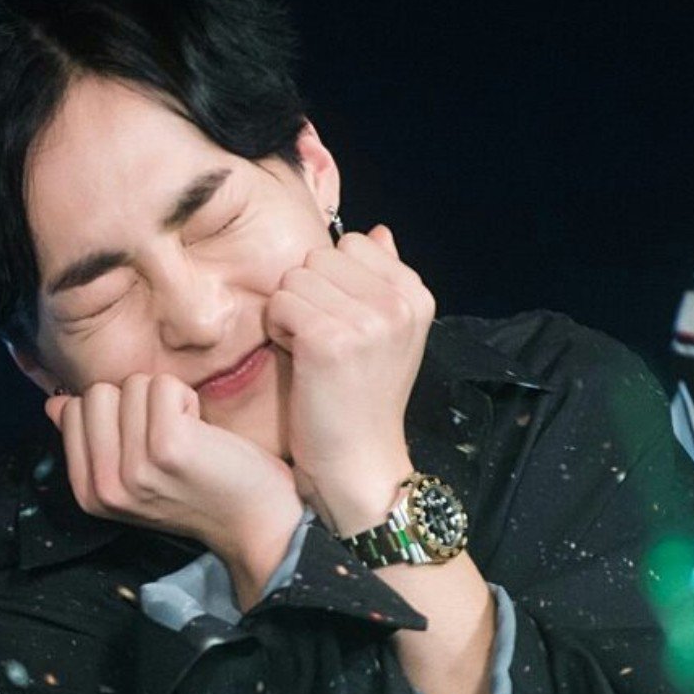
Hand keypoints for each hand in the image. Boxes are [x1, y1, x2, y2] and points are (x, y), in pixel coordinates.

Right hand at [44, 373, 303, 584]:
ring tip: (187, 436)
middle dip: (135, 401)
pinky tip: (201, 431)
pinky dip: (187, 398)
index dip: (113, 411)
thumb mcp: (133, 474)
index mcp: (90, 493)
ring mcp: (134, 468)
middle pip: (96, 393)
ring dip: (165, 400)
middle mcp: (106, 485)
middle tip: (168, 436)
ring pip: (131, 385)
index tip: (144, 441)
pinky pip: (163, 386)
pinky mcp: (167, 447)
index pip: (72, 410)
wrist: (254, 522)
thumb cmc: (200, 490)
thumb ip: (92, 440)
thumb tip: (55, 405)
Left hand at [263, 224, 434, 533]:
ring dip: (290, 313)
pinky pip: (280, 303)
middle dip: (308, 294)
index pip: (352, 244)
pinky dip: (277, 330)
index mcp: (415, 295)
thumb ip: (382, 279)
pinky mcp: (330, 339)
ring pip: (294, 277)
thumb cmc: (361, 400)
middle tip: (321, 341)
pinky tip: (297, 359)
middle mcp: (398, 302)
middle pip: (318, 257)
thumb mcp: (387, 334)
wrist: (359, 462)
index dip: (333, 281)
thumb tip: (377, 231)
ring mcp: (367, 320)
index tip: (342, 323)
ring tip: (310, 352)